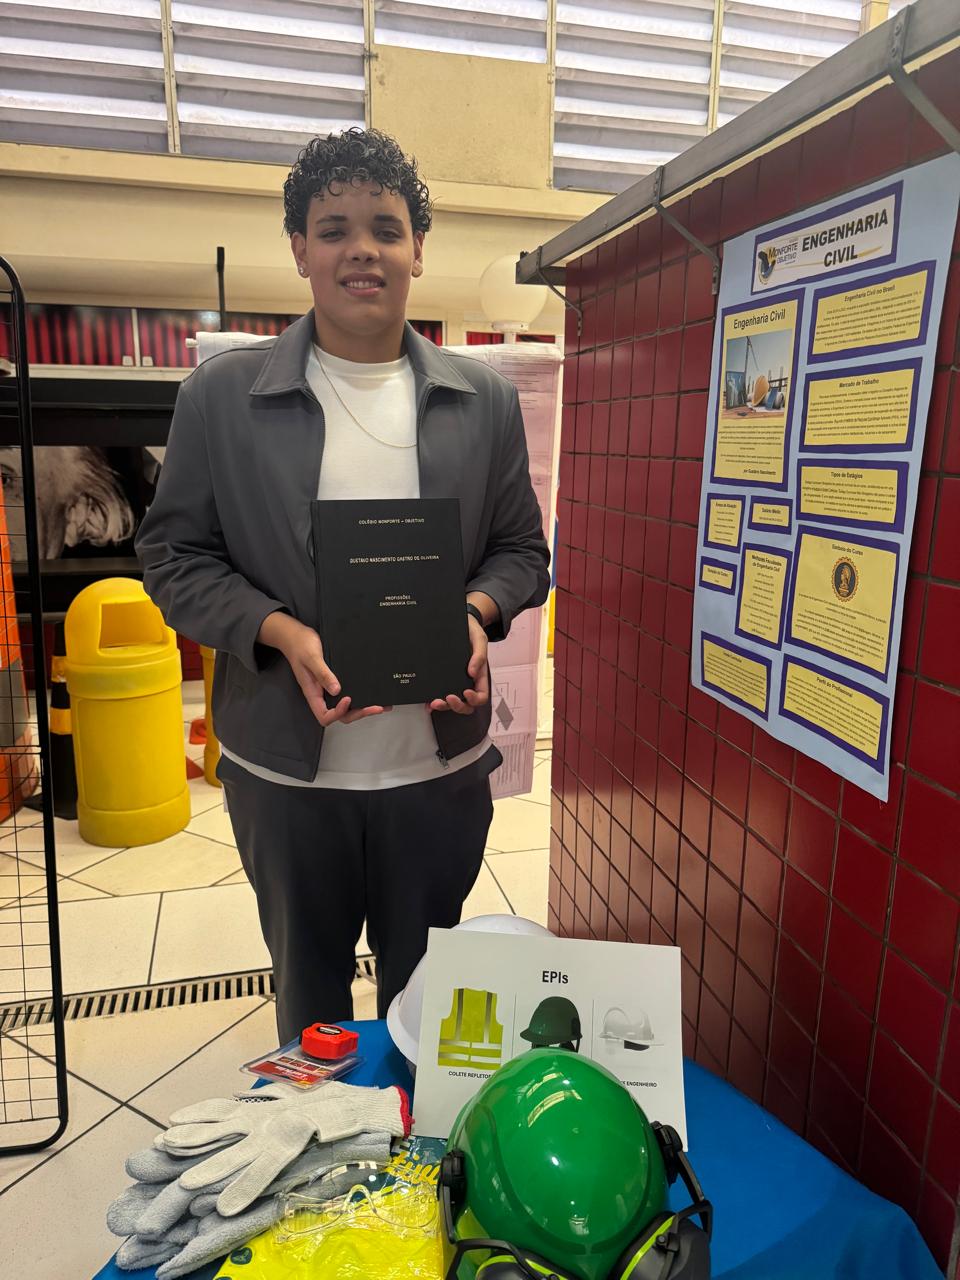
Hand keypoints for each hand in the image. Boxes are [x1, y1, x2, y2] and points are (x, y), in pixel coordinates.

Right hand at [257, 613, 389, 726]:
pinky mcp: (335, 680)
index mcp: (313, 693)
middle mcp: (321, 694)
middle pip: (340, 715)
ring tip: (381, 705)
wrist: (296, 635)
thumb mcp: (311, 658)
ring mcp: (328, 688)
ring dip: (362, 708)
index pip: (324, 715)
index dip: (338, 713)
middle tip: (376, 707)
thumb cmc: (300, 646)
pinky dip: (361, 696)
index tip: (348, 700)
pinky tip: (373, 693)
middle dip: (358, 713)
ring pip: (346, 707)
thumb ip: (323, 673)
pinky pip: (348, 692)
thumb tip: (336, 690)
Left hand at [429, 614, 489, 714]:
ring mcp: (455, 682)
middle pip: (467, 705)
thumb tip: (472, 672)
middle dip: (458, 706)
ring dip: (444, 706)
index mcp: (479, 676)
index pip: (481, 695)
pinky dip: (433, 700)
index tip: (466, 692)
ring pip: (452, 703)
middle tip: (449, 698)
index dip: (475, 699)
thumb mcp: (480, 639)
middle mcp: (468, 682)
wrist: (461, 623)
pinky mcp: (443, 678)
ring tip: (435, 702)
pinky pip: (440, 693)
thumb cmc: (472, 632)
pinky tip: (427, 701)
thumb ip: (479, 655)